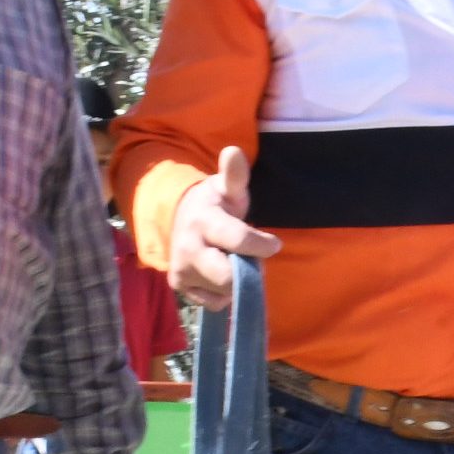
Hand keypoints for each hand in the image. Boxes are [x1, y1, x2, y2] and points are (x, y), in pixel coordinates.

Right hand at [167, 146, 282, 310]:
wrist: (182, 217)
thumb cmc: (216, 203)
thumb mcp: (227, 187)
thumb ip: (235, 175)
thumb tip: (234, 151)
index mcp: (203, 220)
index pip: (237, 240)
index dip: (261, 245)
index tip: (274, 243)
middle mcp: (187, 248)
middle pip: (227, 277)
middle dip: (247, 271)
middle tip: (251, 257)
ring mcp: (181, 270)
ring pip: (224, 292)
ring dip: (237, 280)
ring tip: (232, 259)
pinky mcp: (179, 287)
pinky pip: (214, 303)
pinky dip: (224, 293)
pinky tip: (219, 272)